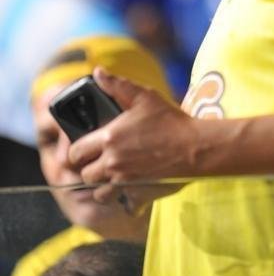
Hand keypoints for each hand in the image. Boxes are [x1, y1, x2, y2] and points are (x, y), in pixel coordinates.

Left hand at [68, 68, 195, 208]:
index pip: (75, 152)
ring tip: (113, 174)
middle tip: (101, 159)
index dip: (77, 150)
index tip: (86, 147)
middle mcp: (112, 163)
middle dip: (89, 168)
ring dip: (102, 185)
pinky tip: (130, 186)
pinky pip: (121, 203)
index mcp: (109, 138)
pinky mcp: (138, 194)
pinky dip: (122, 198)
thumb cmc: (170, 120)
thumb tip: (97, 72)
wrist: (195, 147)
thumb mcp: (144, 96)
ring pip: (98, 193)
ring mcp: (125, 182)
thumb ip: (117, 85)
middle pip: (84, 175)